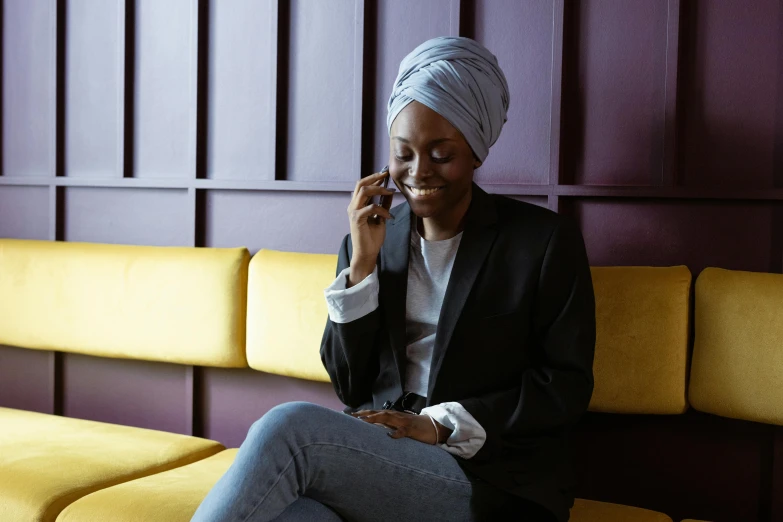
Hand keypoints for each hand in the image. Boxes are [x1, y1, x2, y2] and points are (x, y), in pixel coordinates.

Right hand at [347, 170, 395, 286]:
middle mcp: (353, 206)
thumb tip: (390, 192)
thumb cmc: (372, 238)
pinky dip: (382, 209)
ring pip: (364, 191)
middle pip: (361, 184)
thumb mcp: (381, 217)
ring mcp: (353, 212)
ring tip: (390, 192)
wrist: (367, 253)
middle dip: (374, 177)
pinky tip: (389, 216)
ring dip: (379, 189)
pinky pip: (371, 208)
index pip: (363, 185)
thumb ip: (383, 205)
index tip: (386, 174)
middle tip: (387, 175)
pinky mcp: (356, 219)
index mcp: (357, 205)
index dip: (374, 178)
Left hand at [350, 410, 443, 444]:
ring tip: (365, 421)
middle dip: (365, 414)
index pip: (376, 413)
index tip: (350, 415)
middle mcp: (397, 417)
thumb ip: (388, 427)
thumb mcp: (399, 427)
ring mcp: (404, 422)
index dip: (363, 413)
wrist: (433, 427)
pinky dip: (396, 433)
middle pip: (379, 413)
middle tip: (352, 417)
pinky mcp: (412, 430)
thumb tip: (374, 430)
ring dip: (376, 419)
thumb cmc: (415, 428)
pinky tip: (390, 435)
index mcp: (393, 417)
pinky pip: (404, 431)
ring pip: (388, 418)